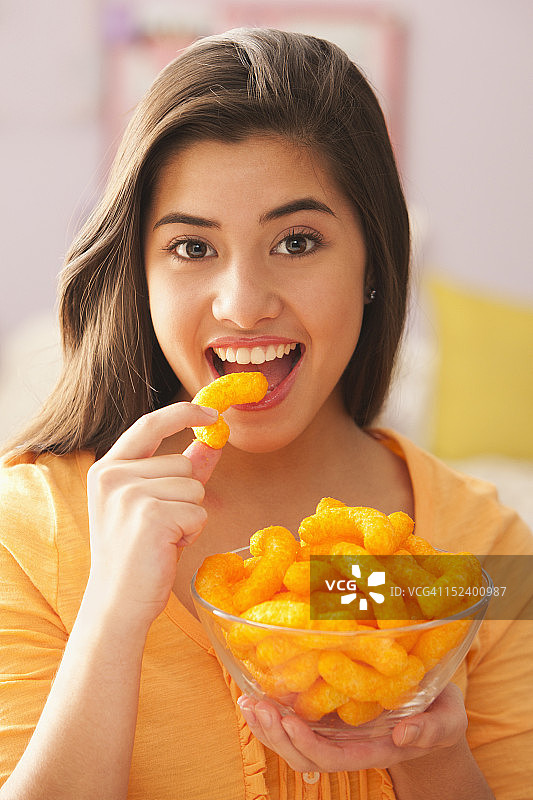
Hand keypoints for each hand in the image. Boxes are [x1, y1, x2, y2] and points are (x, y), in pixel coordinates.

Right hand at [85, 402, 220, 631]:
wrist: (118, 601)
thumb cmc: (136, 553)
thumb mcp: (154, 503)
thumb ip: (181, 470)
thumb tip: (212, 441)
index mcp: (108, 469)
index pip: (150, 424)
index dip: (184, 413)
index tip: (212, 414)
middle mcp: (113, 476)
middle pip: (183, 464)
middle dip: (187, 495)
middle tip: (162, 525)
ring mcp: (129, 495)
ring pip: (195, 487)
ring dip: (190, 515)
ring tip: (164, 537)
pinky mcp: (151, 516)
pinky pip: (199, 512)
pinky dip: (193, 532)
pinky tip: (168, 548)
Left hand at [237, 682, 467, 773]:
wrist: (436, 710)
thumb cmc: (443, 712)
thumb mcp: (447, 719)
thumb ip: (432, 729)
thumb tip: (404, 735)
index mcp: (374, 749)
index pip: (333, 758)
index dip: (307, 744)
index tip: (287, 721)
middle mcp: (350, 746)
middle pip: (304, 755)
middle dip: (276, 735)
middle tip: (255, 705)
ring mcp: (337, 733)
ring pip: (294, 743)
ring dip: (267, 725)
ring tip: (246, 701)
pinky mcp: (330, 716)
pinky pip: (296, 721)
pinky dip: (274, 711)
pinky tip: (254, 694)